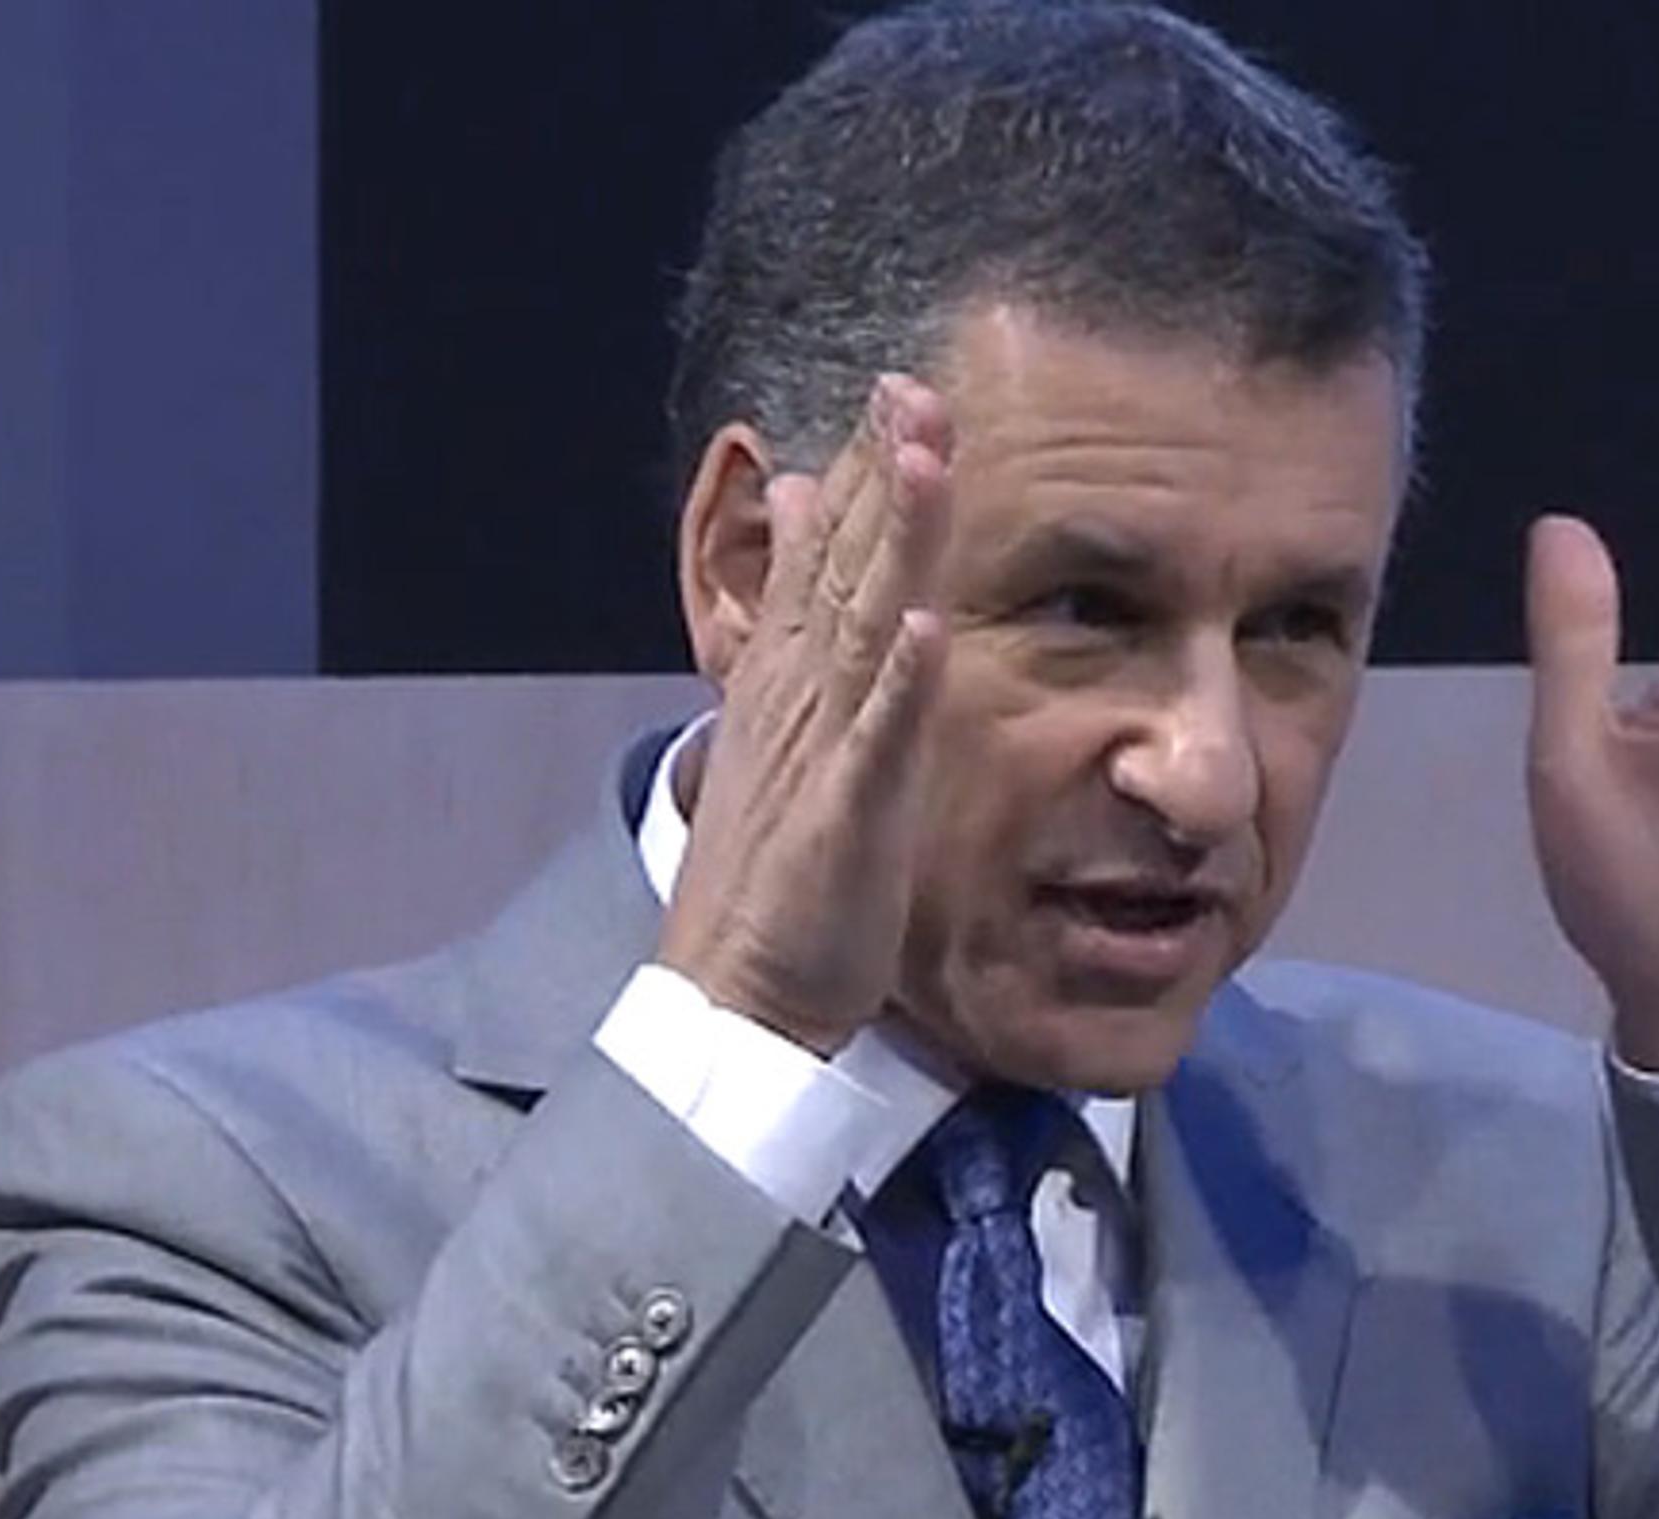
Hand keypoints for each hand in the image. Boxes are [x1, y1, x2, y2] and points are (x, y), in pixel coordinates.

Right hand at [658, 377, 954, 1051]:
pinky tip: (922, 624)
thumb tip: (797, 506)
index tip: (903, 392)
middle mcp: (797, 697)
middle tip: (913, 386)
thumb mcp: (784, 723)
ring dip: (890, 543)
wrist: (734, 993)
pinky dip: (896, 682)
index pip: (827, 554)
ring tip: (924, 461)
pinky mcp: (842, 815)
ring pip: (860, 626)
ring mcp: (819, 751)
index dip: (865, 472)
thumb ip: (799, 616)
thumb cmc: (774, 871)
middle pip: (843, 566)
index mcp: (788, 678)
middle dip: (880, 474)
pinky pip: (875, 740)